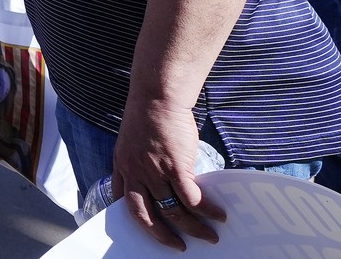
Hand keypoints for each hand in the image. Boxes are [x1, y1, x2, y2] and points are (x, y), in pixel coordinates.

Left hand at [112, 98, 225, 250]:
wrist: (158, 96)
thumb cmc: (150, 112)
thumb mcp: (134, 140)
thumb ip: (142, 161)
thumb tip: (163, 178)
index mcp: (122, 166)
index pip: (123, 202)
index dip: (136, 219)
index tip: (147, 231)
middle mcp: (135, 173)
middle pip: (146, 216)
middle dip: (162, 236)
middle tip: (178, 247)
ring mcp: (154, 173)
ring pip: (174, 212)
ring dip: (193, 229)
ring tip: (209, 236)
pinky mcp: (176, 168)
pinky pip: (192, 199)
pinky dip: (207, 211)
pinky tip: (218, 215)